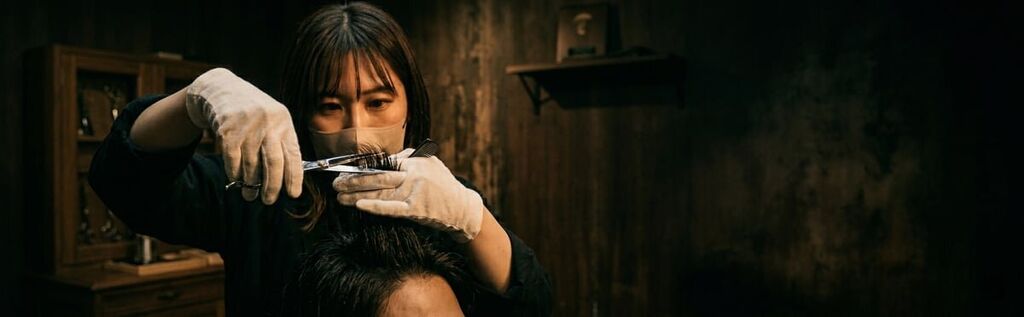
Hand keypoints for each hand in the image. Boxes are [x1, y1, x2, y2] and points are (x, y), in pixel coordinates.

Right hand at [185, 68, 301, 203]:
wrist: (222, 89)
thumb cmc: (253, 112)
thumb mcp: (273, 120)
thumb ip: (281, 144)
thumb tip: (287, 178)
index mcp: (284, 122)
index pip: (293, 154)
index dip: (294, 177)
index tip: (293, 194)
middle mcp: (268, 123)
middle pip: (273, 162)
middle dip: (272, 186)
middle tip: (269, 200)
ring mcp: (247, 126)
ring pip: (251, 164)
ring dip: (251, 184)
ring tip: (250, 195)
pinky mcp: (228, 130)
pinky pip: (232, 160)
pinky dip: (235, 174)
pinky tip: (237, 179)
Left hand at [333, 152, 483, 241]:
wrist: (462, 208)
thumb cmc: (443, 186)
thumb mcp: (430, 164)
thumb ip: (408, 158)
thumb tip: (383, 158)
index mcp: (414, 161)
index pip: (382, 162)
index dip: (361, 168)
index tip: (345, 172)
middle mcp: (413, 175)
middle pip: (377, 176)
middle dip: (353, 180)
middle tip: (336, 184)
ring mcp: (414, 192)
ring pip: (379, 192)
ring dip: (356, 194)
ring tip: (339, 197)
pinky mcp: (415, 209)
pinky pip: (391, 208)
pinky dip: (374, 206)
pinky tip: (359, 205)